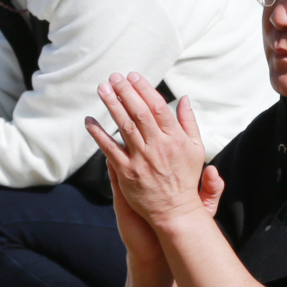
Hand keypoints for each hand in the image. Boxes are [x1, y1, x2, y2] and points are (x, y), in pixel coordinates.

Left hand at [86, 74, 218, 230]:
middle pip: (139, 112)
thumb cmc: (186, 177)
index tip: (133, 76)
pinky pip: (110, 150)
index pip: (158, 107)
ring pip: (124, 126)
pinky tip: (89, 121)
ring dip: (112, 105)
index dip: (144, 89)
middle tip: (114, 77)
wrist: (175, 210)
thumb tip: (182, 98)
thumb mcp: (196, 148)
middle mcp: (158, 146)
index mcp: (175, 138)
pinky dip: (99, 135)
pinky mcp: (127, 173)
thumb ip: (189, 122)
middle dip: (125, 92)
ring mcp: (141, 159)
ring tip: (102, 89)